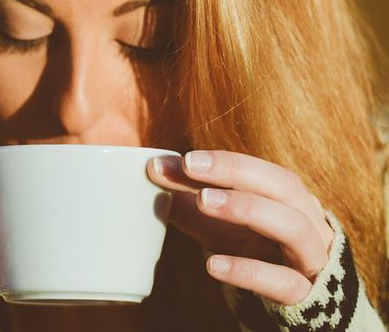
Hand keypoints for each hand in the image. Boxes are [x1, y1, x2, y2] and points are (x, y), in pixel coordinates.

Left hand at [147, 150, 333, 304]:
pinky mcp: (303, 294)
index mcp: (290, 200)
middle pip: (284, 186)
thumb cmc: (252, 254)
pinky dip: (248, 271)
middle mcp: (309, 222)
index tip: (184, 158)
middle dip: (236, 171)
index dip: (225, 161)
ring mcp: (310, 258)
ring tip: (203, 201)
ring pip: (293, 227)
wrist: (291, 305)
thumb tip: (154, 169)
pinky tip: (212, 265)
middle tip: (190, 166)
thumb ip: (188, 200)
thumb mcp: (218, 226)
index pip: (261, 172)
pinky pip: (282, 281)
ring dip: (248, 208)